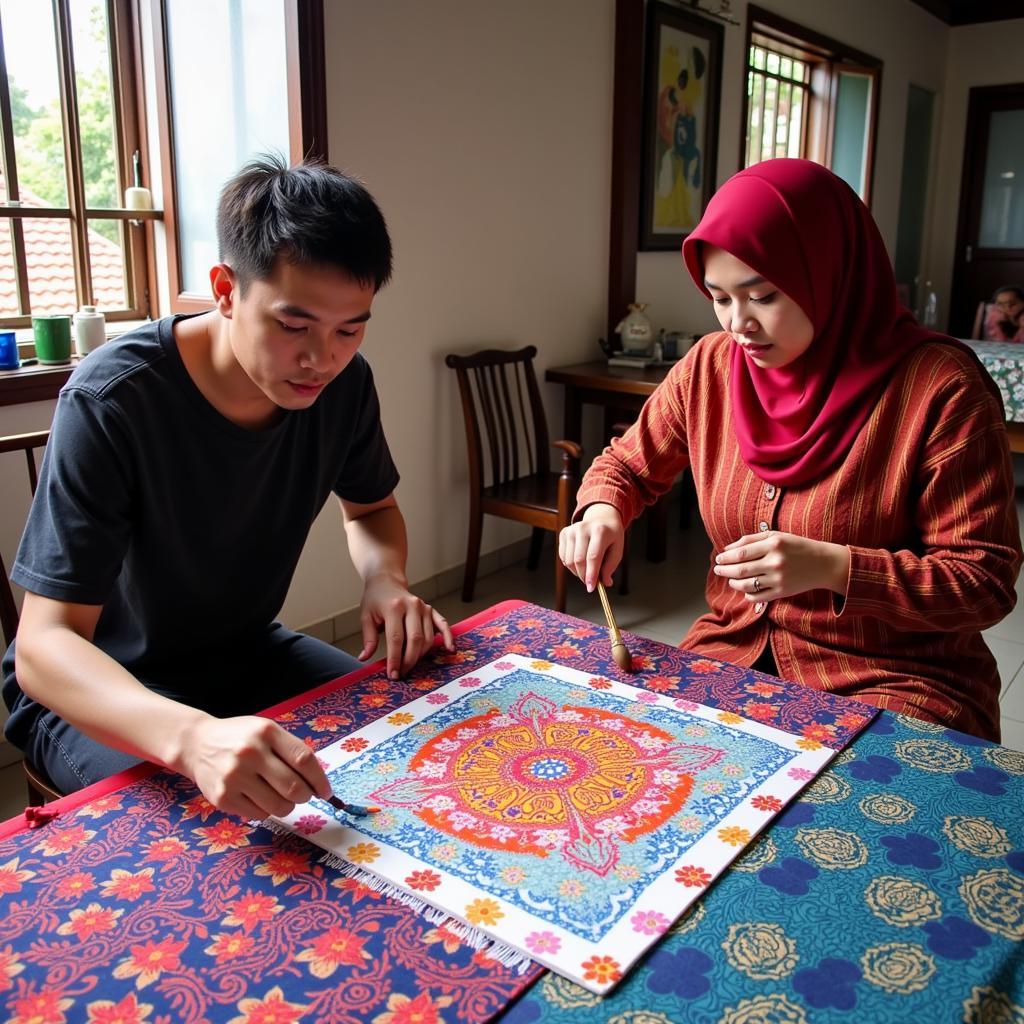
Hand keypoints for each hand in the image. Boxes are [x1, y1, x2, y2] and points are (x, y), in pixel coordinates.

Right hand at [178, 715, 330, 819]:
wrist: (197, 744)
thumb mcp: (266, 731)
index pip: (304, 759)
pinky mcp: (223, 798)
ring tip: (281, 796)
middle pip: (294, 787)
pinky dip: (267, 810)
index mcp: (266, 732)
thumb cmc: (240, 738)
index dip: (320, 779)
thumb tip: (317, 783)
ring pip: (279, 806)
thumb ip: (290, 750)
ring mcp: (234, 777)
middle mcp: (250, 753)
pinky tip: (259, 797)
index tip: (326, 792)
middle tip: (304, 795)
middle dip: (306, 796)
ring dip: (288, 806)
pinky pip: (259, 815)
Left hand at [359, 572, 454, 678]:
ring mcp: (424, 607)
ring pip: (428, 637)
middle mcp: (412, 606)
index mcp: (394, 607)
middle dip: (409, 660)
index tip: (393, 674)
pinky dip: (448, 637)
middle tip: (402, 673)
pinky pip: (443, 625)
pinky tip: (449, 649)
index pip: (396, 638)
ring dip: (421, 655)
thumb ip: (368, 638)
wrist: (386, 581)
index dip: (395, 659)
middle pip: (415, 639)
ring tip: (410, 665)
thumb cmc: (375, 600)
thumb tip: (364, 658)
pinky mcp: (431, 610)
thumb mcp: (366, 617)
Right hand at [558, 503, 624, 591]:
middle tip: (590, 583)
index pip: (593, 557)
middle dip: (584, 576)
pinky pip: (563, 557)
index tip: (591, 588)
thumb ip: (610, 567)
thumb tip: (605, 583)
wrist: (601, 518)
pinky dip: (570, 566)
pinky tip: (580, 563)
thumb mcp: (617, 549)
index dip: (591, 574)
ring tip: (587, 571)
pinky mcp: (564, 533)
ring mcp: (571, 530)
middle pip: (579, 560)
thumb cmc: (611, 536)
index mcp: (600, 531)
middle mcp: (583, 528)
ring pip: (569, 561)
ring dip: (577, 572)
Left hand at [713, 530, 849, 602]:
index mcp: (774, 544)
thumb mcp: (777, 536)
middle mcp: (776, 562)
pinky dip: (747, 594)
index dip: (726, 557)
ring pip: (746, 585)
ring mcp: (779, 579)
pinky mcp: (782, 592)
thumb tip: (727, 548)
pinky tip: (744, 589)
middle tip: (718, 569)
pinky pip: (757, 597)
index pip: (741, 553)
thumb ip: (751, 539)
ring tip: (730, 579)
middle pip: (741, 569)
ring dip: (733, 583)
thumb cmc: (797, 546)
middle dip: (725, 570)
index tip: (718, 559)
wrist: (824, 563)